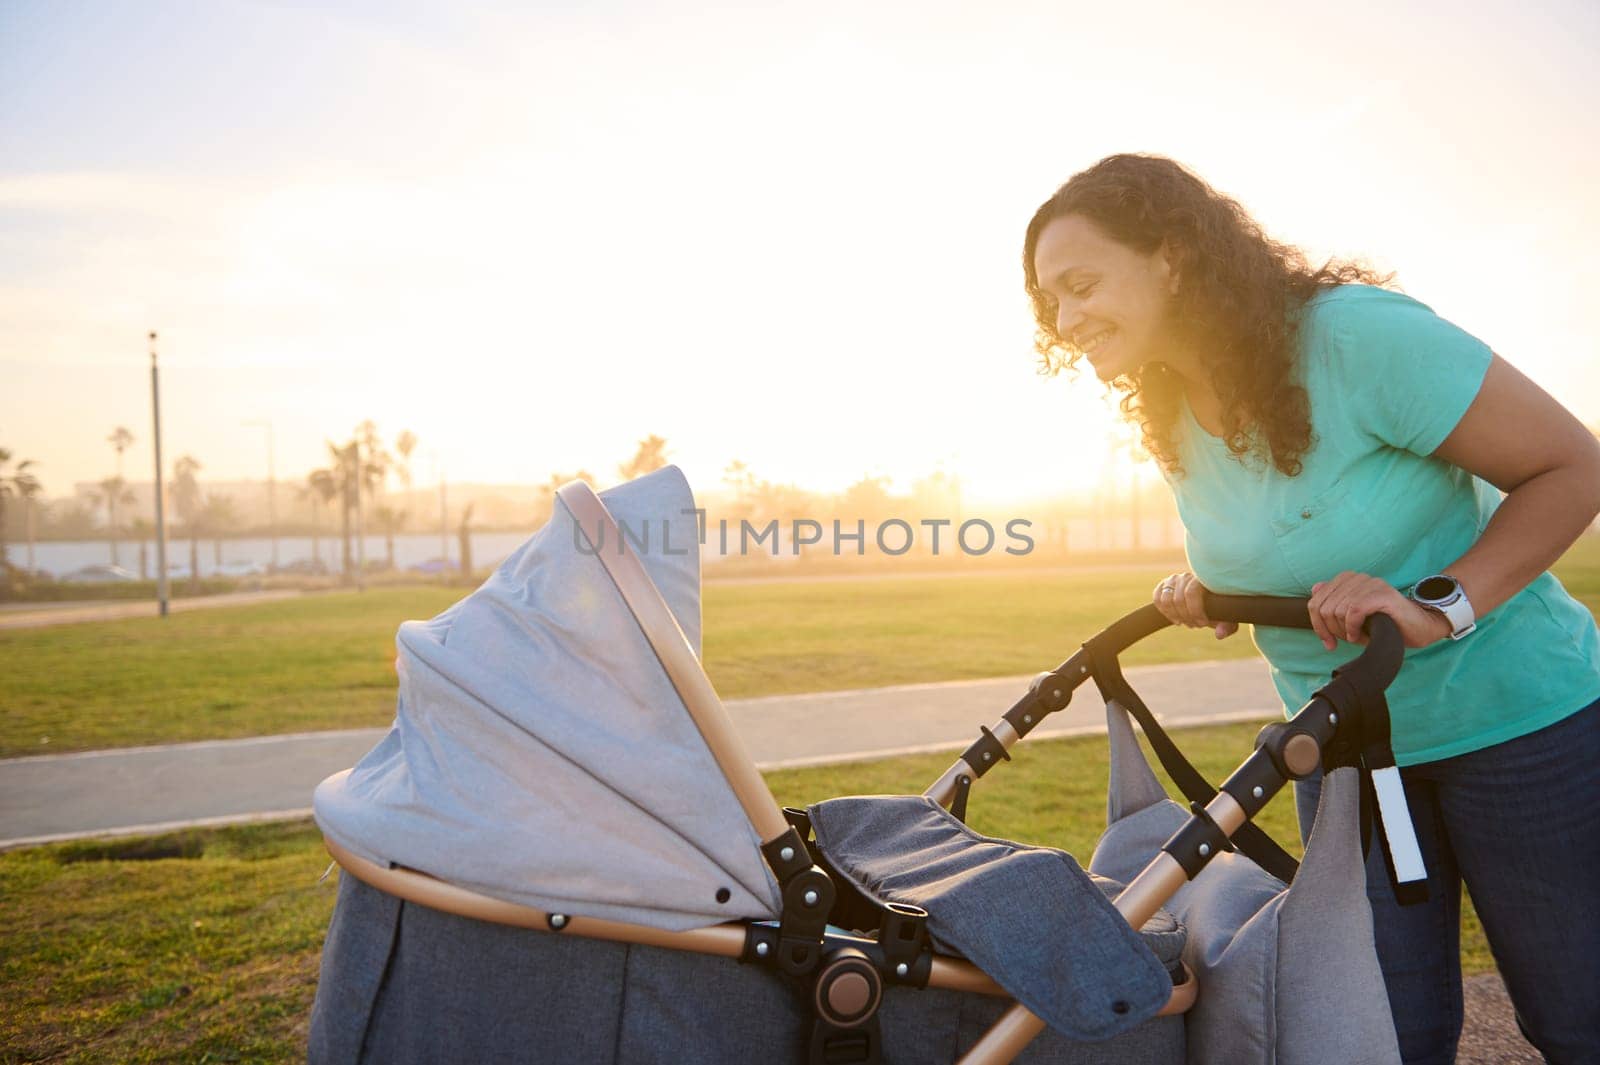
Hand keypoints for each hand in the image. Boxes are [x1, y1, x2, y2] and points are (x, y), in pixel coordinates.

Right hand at [1153, 571, 1239, 639]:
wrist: (1208, 600)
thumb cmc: (1219, 609)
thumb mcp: (1228, 617)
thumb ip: (1228, 626)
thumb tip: (1219, 634)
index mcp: (1202, 579)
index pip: (1191, 593)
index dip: (1195, 612)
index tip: (1203, 624)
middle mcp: (1186, 576)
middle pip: (1178, 599)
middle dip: (1186, 617)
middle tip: (1195, 625)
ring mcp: (1173, 580)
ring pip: (1165, 599)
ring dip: (1174, 616)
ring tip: (1185, 622)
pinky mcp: (1164, 585)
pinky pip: (1156, 598)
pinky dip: (1163, 611)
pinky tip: (1175, 618)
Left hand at [1307, 571, 1454, 649]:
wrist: (1419, 628)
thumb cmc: (1384, 624)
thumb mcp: (1353, 617)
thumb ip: (1334, 603)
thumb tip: (1314, 589)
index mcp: (1347, 580)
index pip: (1316, 602)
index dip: (1317, 626)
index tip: (1328, 643)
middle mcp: (1358, 578)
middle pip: (1324, 608)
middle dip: (1332, 630)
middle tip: (1348, 640)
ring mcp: (1371, 584)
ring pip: (1338, 610)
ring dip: (1345, 631)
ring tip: (1359, 636)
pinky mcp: (1382, 594)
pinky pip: (1354, 611)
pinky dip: (1353, 628)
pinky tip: (1360, 636)